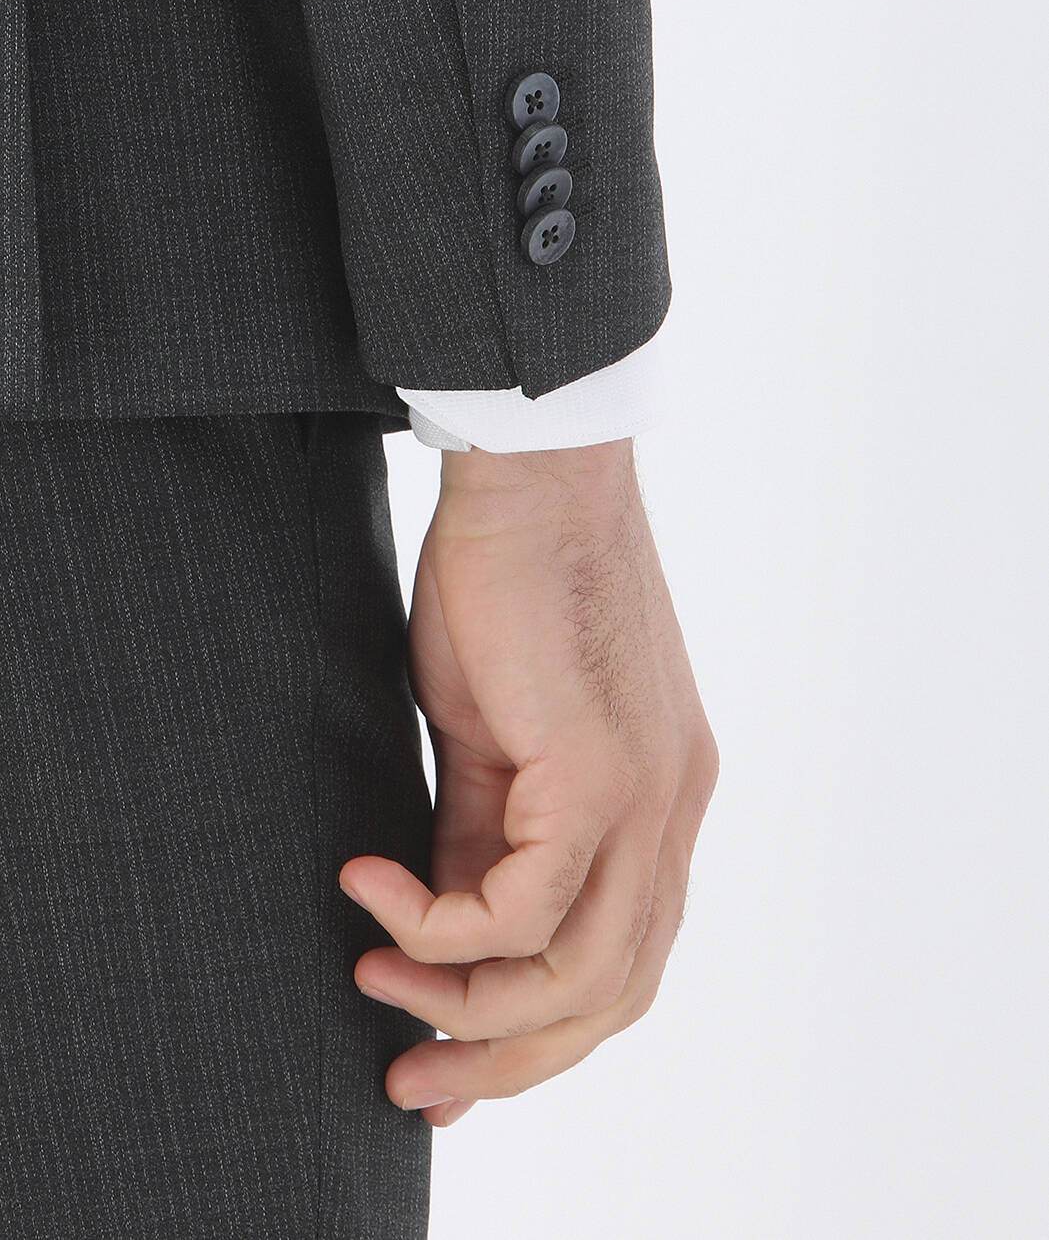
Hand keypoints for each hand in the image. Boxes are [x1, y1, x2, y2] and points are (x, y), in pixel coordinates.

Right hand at [339, 438, 717, 1126]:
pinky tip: (369, 882)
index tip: (447, 1062)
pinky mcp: (600, 771)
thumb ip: (480, 835)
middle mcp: (674, 812)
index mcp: (661, 805)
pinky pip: (523, 906)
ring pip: (581, 974)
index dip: (538, 1033)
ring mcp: (649, 796)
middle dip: (504, 1056)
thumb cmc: (507, 593)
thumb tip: (442, 924)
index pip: (622, 961)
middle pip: (614, 997)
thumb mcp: (490, 740)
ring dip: (465, 1006)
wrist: (531, 482)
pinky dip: (437, 922)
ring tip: (371, 976)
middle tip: (408, 1082)